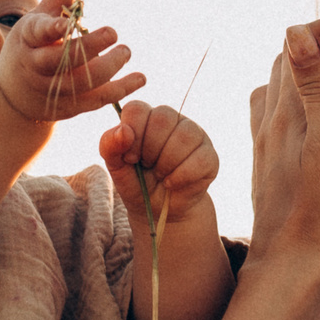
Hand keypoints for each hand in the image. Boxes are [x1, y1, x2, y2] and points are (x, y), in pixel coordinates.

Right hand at [0, 0, 145, 121]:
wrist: (15, 94)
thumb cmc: (33, 45)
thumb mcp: (40, 17)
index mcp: (28, 40)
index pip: (38, 33)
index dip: (52, 28)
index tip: (67, 22)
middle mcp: (37, 66)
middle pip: (60, 61)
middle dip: (88, 47)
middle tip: (114, 33)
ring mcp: (52, 90)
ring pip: (80, 82)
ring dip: (108, 67)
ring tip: (126, 51)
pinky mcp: (68, 108)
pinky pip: (96, 100)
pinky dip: (120, 90)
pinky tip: (140, 77)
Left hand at [99, 101, 219, 227]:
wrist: (159, 210)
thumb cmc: (136, 182)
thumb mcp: (116, 167)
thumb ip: (110, 146)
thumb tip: (123, 131)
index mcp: (145, 117)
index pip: (138, 108)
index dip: (132, 133)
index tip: (130, 157)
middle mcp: (171, 119)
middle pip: (162, 118)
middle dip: (150, 150)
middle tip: (147, 166)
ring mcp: (194, 134)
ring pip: (184, 136)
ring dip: (167, 163)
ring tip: (160, 175)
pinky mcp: (209, 155)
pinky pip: (200, 158)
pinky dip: (182, 175)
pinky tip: (172, 183)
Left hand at [247, 17, 319, 280]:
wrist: (292, 277)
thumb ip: (315, 89)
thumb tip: (295, 29)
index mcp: (284, 115)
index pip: (297, 46)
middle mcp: (269, 126)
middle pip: (288, 64)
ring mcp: (268, 149)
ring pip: (283, 91)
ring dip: (311, 73)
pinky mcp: (273, 171)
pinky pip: (281, 118)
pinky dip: (303, 103)